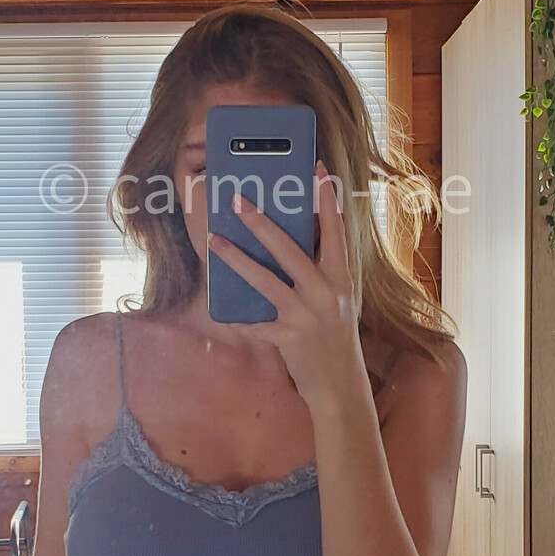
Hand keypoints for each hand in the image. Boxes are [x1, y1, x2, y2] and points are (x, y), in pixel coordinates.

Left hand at [207, 163, 364, 405]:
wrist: (341, 385)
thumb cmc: (334, 336)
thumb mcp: (335, 300)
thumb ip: (317, 272)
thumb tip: (284, 242)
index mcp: (341, 278)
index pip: (335, 230)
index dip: (326, 199)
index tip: (317, 170)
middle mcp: (326, 293)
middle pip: (289, 249)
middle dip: (260, 223)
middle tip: (237, 201)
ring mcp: (306, 315)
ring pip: (264, 280)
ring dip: (235, 258)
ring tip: (213, 240)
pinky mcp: (288, 338)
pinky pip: (255, 323)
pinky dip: (237, 318)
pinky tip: (221, 312)